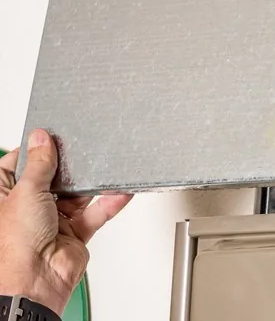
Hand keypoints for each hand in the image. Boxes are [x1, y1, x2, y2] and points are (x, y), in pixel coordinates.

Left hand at [0, 129, 131, 313]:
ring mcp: (53, 220)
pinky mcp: (75, 231)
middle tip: (81, 150)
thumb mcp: (26, 192)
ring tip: (105, 167)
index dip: (34, 152)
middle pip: (52, 178)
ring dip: (91, 184)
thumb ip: (39, 164)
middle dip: (68, 167)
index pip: (19, 166)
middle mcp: (28, 208)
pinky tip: (120, 190)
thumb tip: (41, 138)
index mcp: (5, 197)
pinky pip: (96, 212)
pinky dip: (110, 202)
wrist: (36, 281)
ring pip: (77, 194)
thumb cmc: (15, 246)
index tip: (50, 137)